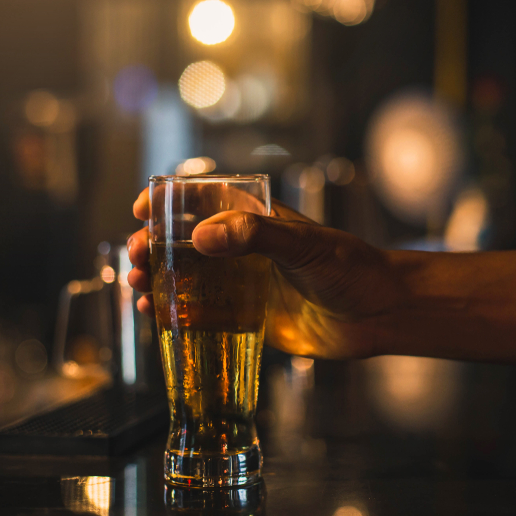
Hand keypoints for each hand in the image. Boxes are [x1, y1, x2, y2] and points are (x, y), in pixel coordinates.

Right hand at [127, 188, 402, 359]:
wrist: (380, 315)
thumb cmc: (353, 269)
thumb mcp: (305, 246)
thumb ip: (256, 236)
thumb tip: (201, 237)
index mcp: (257, 217)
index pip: (202, 197)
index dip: (166, 199)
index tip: (141, 209)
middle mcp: (244, 247)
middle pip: (183, 239)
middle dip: (151, 245)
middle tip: (135, 257)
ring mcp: (243, 282)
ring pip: (186, 275)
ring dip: (156, 278)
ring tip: (137, 287)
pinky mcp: (247, 316)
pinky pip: (201, 312)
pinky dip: (173, 313)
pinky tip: (155, 318)